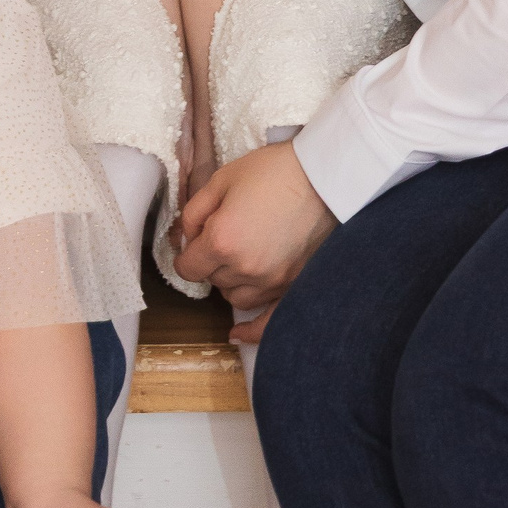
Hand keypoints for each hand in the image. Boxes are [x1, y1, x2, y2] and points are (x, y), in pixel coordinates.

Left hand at [177, 141, 335, 332]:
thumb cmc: (273, 172)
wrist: (323, 177)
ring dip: (231, 281)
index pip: (187, 267)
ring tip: (242, 256)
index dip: (187, 253)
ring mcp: (271, 281)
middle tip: (226, 234)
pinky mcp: (293, 285)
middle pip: (212, 280)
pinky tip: (238, 335)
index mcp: (222, 240)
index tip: (195, 241)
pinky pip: (266, 321)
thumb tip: (184, 238)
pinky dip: (250, 331)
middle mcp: (245, 268)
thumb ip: (194, 212)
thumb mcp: (223, 179)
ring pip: (235, 297)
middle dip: (212, 260)